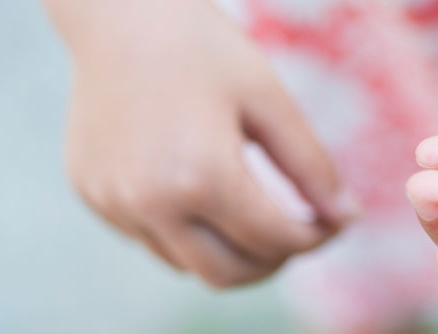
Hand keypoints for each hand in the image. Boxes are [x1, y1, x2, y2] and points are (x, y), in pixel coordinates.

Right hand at [51, 0, 355, 286]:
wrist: (121, 15)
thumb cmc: (204, 48)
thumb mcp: (270, 102)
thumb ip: (311, 166)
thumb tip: (344, 216)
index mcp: (201, 175)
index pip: (274, 239)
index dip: (315, 238)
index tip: (333, 222)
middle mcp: (150, 201)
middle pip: (228, 273)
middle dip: (273, 261)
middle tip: (299, 235)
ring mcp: (114, 202)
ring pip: (187, 263)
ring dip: (230, 253)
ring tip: (257, 216)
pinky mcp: (93, 194)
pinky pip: (151, 239)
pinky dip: (187, 234)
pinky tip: (206, 197)